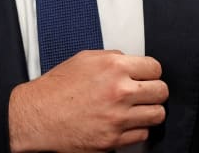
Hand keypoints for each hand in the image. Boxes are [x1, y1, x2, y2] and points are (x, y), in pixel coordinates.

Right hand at [8, 50, 167, 152]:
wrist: (37, 116)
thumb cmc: (56, 88)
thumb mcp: (84, 59)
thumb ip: (112, 58)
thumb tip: (131, 63)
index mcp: (113, 67)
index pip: (155, 68)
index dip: (151, 72)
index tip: (147, 77)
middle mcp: (119, 91)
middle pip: (161, 91)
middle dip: (154, 91)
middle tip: (144, 93)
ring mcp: (118, 118)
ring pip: (157, 114)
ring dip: (149, 111)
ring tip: (138, 109)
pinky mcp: (113, 140)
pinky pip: (142, 134)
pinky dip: (137, 129)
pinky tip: (125, 123)